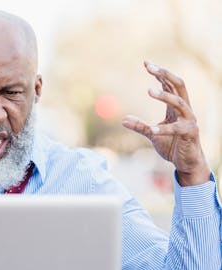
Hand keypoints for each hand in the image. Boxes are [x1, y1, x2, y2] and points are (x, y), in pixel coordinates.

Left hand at [122, 61, 209, 185]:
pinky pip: (176, 129)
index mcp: (176, 108)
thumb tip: (123, 120)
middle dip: (165, 74)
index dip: (159, 73)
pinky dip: (163, 129)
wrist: (186, 163)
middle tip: (150, 68)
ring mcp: (189, 121)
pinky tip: (151, 130)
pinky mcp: (190, 134)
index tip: (146, 63)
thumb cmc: (172, 146)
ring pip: (179, 103)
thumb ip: (140, 126)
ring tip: (149, 91)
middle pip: (179, 85)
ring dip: (164, 96)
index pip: (169, 85)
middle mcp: (185, 110)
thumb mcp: (152, 135)